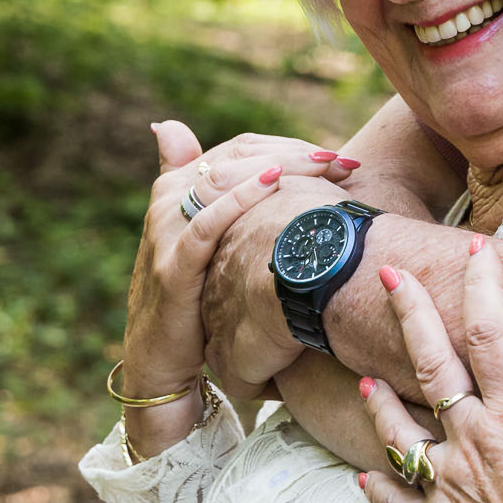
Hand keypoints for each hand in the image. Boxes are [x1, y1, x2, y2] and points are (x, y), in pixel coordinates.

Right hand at [120, 122, 347, 454]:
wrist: (160, 361)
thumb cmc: (193, 297)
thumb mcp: (206, 243)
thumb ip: (215, 195)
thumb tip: (205, 141)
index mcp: (177, 187)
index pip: (242, 148)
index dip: (291, 146)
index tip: (338, 158)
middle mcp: (168, 200)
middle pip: (238, 155)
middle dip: (296, 154)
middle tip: (343, 162)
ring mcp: (166, 231)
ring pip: (222, 178)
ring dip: (281, 165)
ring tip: (325, 167)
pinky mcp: (171, 267)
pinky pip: (205, 224)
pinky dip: (239, 198)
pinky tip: (276, 182)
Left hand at [361, 237, 502, 502]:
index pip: (495, 337)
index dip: (484, 288)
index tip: (477, 250)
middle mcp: (472, 441)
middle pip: (434, 365)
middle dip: (410, 314)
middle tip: (389, 276)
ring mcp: (446, 484)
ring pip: (400, 432)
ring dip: (381, 403)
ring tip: (366, 380)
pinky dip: (380, 488)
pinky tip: (366, 477)